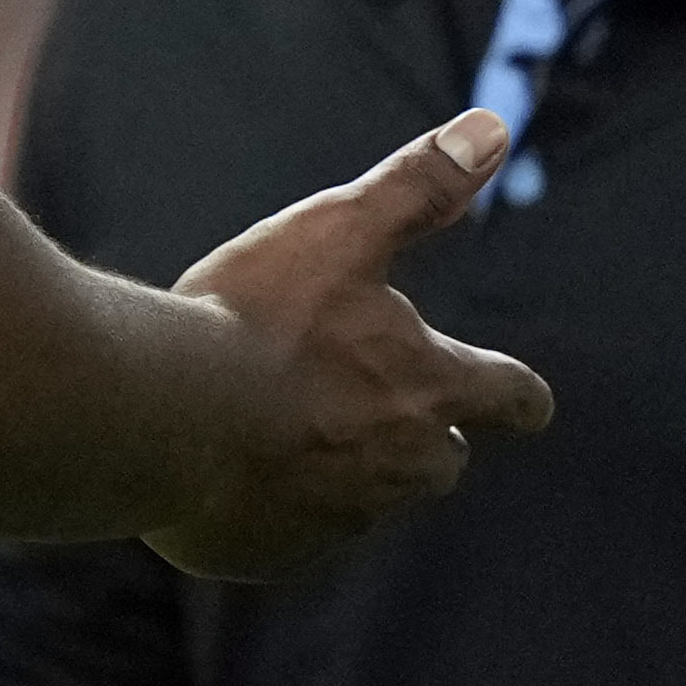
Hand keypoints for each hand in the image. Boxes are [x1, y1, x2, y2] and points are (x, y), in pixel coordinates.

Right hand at [151, 110, 553, 580]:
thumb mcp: (339, 231)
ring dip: (335, 464)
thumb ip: (417, 187)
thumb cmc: (254, 319)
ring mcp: (341, 522)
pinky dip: (272, 505)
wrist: (159, 416)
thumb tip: (491, 127)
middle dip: (414, 431)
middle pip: (440, 458)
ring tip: (270, 421)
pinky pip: (292, 535)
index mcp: (429, 390)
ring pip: (363, 496)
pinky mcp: (278, 558)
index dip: (518, 394)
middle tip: (354, 394)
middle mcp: (402, 467)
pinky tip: (224, 465)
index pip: (512, 399)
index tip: (526, 399)